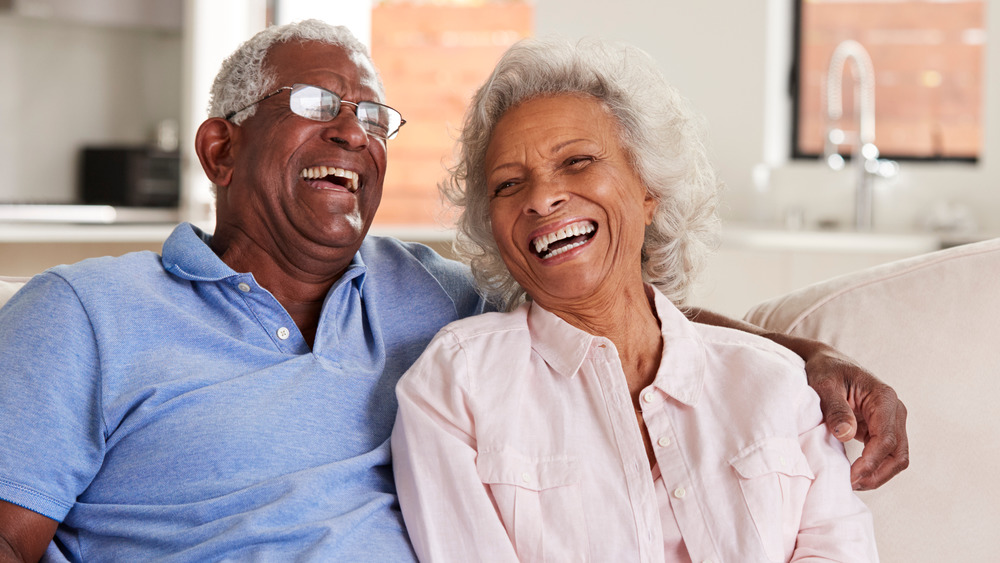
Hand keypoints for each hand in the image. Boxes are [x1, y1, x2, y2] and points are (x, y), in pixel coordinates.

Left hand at [805, 347, 908, 489]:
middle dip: (877, 474)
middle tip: (851, 485)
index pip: (886, 438)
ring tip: (852, 483)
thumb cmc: (825, 370)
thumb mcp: (824, 385)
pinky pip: (885, 454)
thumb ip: (836, 409)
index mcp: (884, 398)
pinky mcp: (882, 428)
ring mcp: (891, 420)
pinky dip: (873, 467)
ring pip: (895, 457)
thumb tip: (846, 434)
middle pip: (898, 453)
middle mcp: (895, 410)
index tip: (851, 476)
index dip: (871, 462)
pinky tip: (854, 474)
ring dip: (877, 474)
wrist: (827, 361)